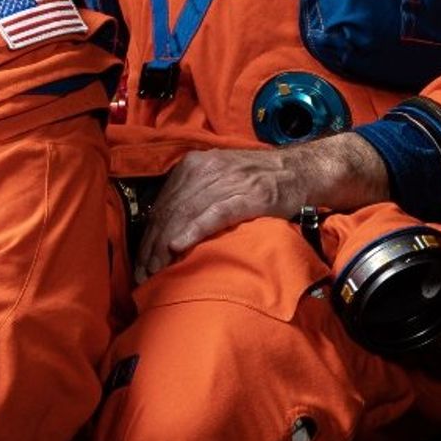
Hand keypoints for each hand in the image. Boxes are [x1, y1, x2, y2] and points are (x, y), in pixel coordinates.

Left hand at [132, 134, 387, 281]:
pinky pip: (213, 213)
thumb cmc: (258, 182)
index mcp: (193, 166)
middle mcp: (204, 169)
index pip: (162, 204)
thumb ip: (195, 197)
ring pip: (186, 213)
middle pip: (169, 211)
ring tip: (156, 270)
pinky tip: (178, 245)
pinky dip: (193, 229)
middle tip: (143, 274)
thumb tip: (166, 231)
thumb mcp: (219, 180)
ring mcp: (226, 181)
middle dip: (152, 245)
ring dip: (166, 245)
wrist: (301, 171)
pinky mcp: (247, 194)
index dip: (147, 235)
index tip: (139, 262)